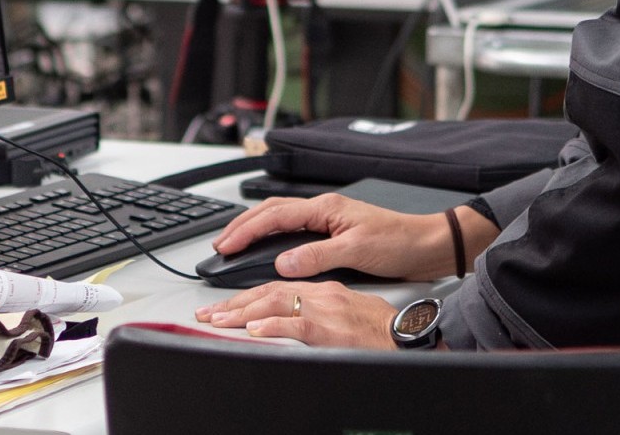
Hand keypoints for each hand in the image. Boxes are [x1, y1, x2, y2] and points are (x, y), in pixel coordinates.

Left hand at [194, 280, 398, 347]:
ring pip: (277, 303)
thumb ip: (316, 310)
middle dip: (235, 303)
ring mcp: (326, 310)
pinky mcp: (333, 329)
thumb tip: (287, 320)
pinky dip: (275, 325)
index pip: (276, 286)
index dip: (247, 295)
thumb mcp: (346, 311)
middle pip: (269, 291)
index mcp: (323, 288)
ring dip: (244, 312)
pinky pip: (298, 325)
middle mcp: (321, 295)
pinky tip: (256, 329)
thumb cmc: (382, 326)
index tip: (225, 306)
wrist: (410, 334)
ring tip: (220, 320)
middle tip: (209, 314)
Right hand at [210, 194, 456, 281]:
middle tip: (221, 243)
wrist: (427, 245)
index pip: (274, 216)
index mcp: (325, 208)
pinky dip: (273, 236)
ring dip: (255, 229)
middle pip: (271, 211)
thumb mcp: (356, 252)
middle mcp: (324, 209)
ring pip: (281, 218)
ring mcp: (328, 219)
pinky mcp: (334, 233)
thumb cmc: (399, 243)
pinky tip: (268, 247)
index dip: (246, 230)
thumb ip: (317, 256)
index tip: (226, 245)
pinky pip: (294, 230)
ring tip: (236, 243)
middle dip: (242, 225)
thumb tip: (283, 262)